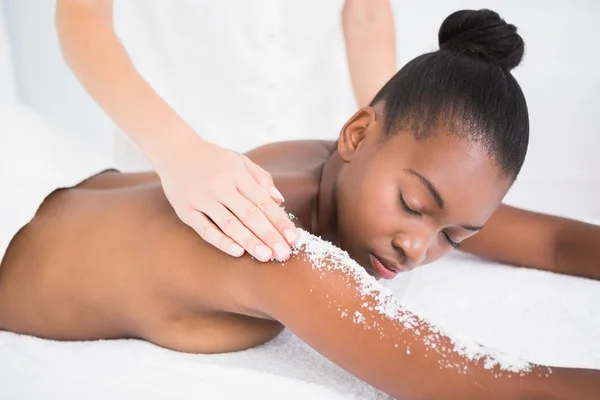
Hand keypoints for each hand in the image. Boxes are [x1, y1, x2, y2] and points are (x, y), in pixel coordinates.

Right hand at [153, 135, 296, 260]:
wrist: (174, 151)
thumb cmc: (212, 158)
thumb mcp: (239, 160)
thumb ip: (261, 178)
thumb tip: (279, 199)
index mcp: (237, 175)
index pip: (263, 201)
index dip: (279, 221)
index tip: (293, 238)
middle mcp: (221, 186)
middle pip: (250, 215)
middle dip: (269, 236)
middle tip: (284, 254)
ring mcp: (202, 199)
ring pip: (229, 224)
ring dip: (249, 242)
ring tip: (266, 257)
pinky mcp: (186, 211)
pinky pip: (205, 229)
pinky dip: (221, 241)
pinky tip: (237, 252)